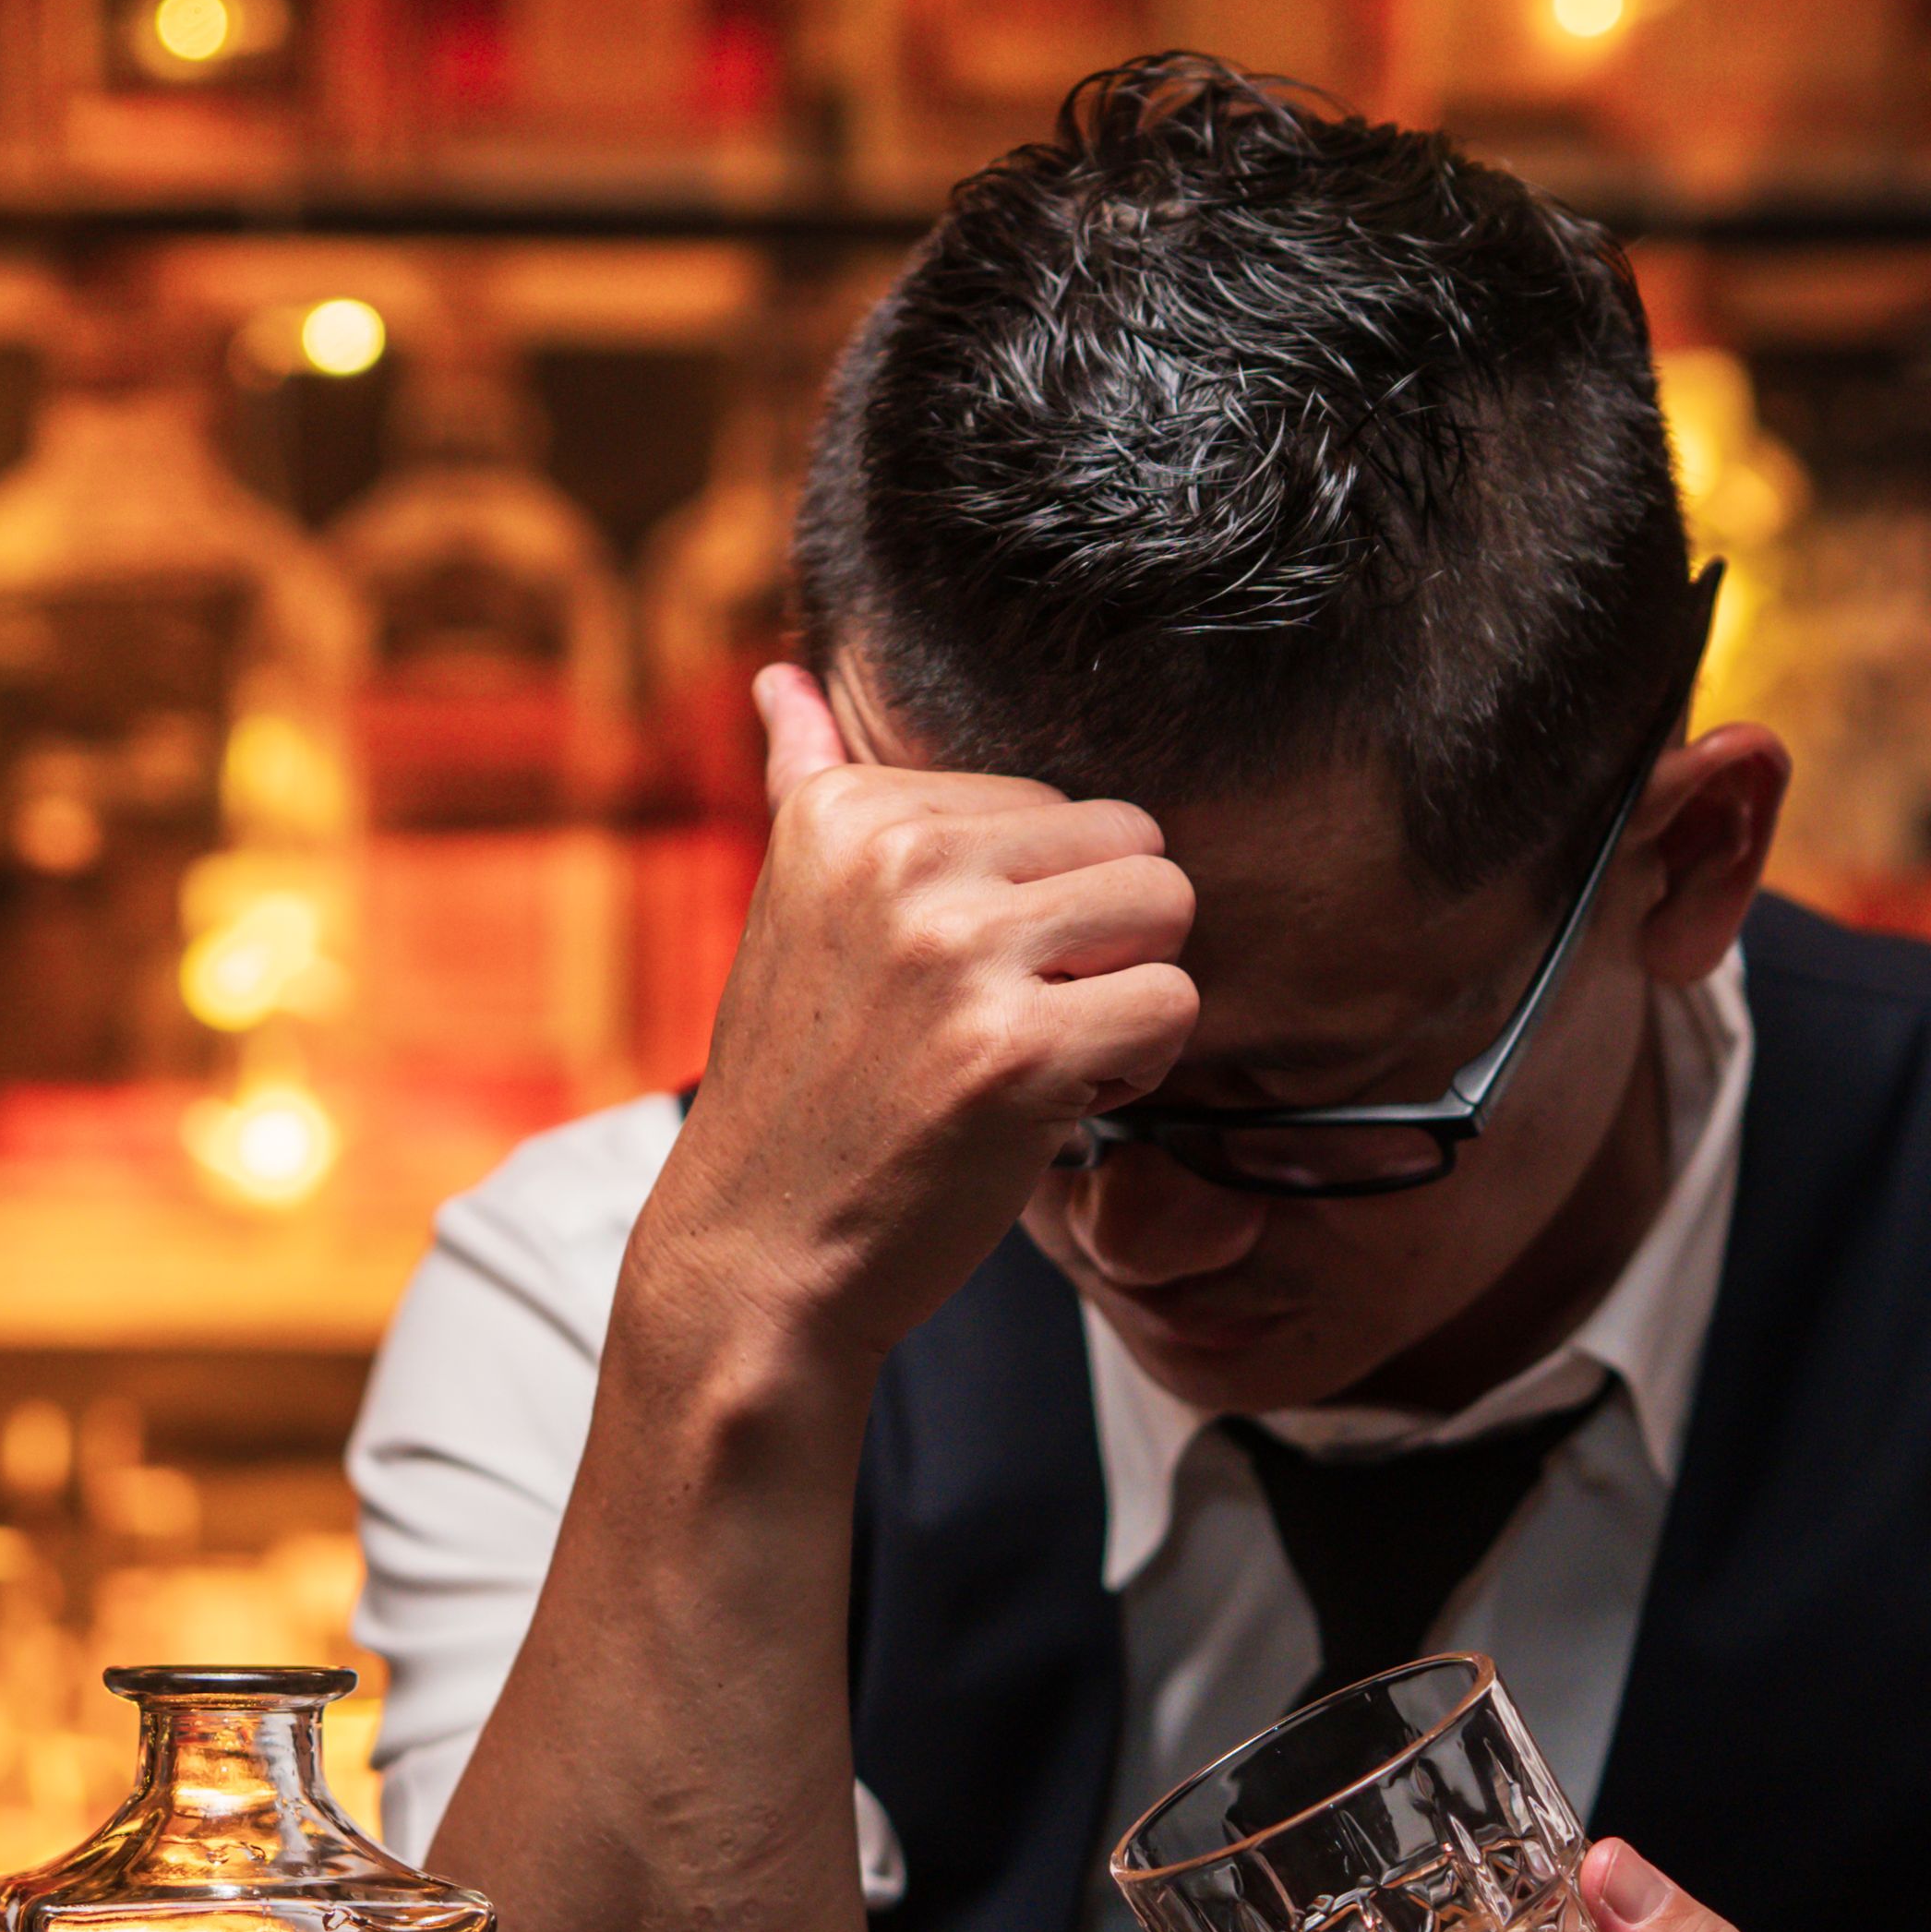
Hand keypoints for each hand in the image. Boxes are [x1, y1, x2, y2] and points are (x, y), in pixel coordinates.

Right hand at [635, 663, 1199, 1370]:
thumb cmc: (799, 1091)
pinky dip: (1137, 1069)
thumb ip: (804, 780)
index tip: (950, 981)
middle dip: (1101, 938)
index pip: (1054, 800)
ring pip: (1165, 909)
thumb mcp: (788, 912)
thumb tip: (786, 678)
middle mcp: (898, 860)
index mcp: (846, 810)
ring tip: (1038, 1055)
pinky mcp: (1016, 1051)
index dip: (1038, 903)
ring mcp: (956, 952)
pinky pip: (1173, 1007)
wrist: (757, 1253)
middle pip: (1129, 839)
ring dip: (1128, 996)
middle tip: (1013, 1020)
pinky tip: (1054, 1106)